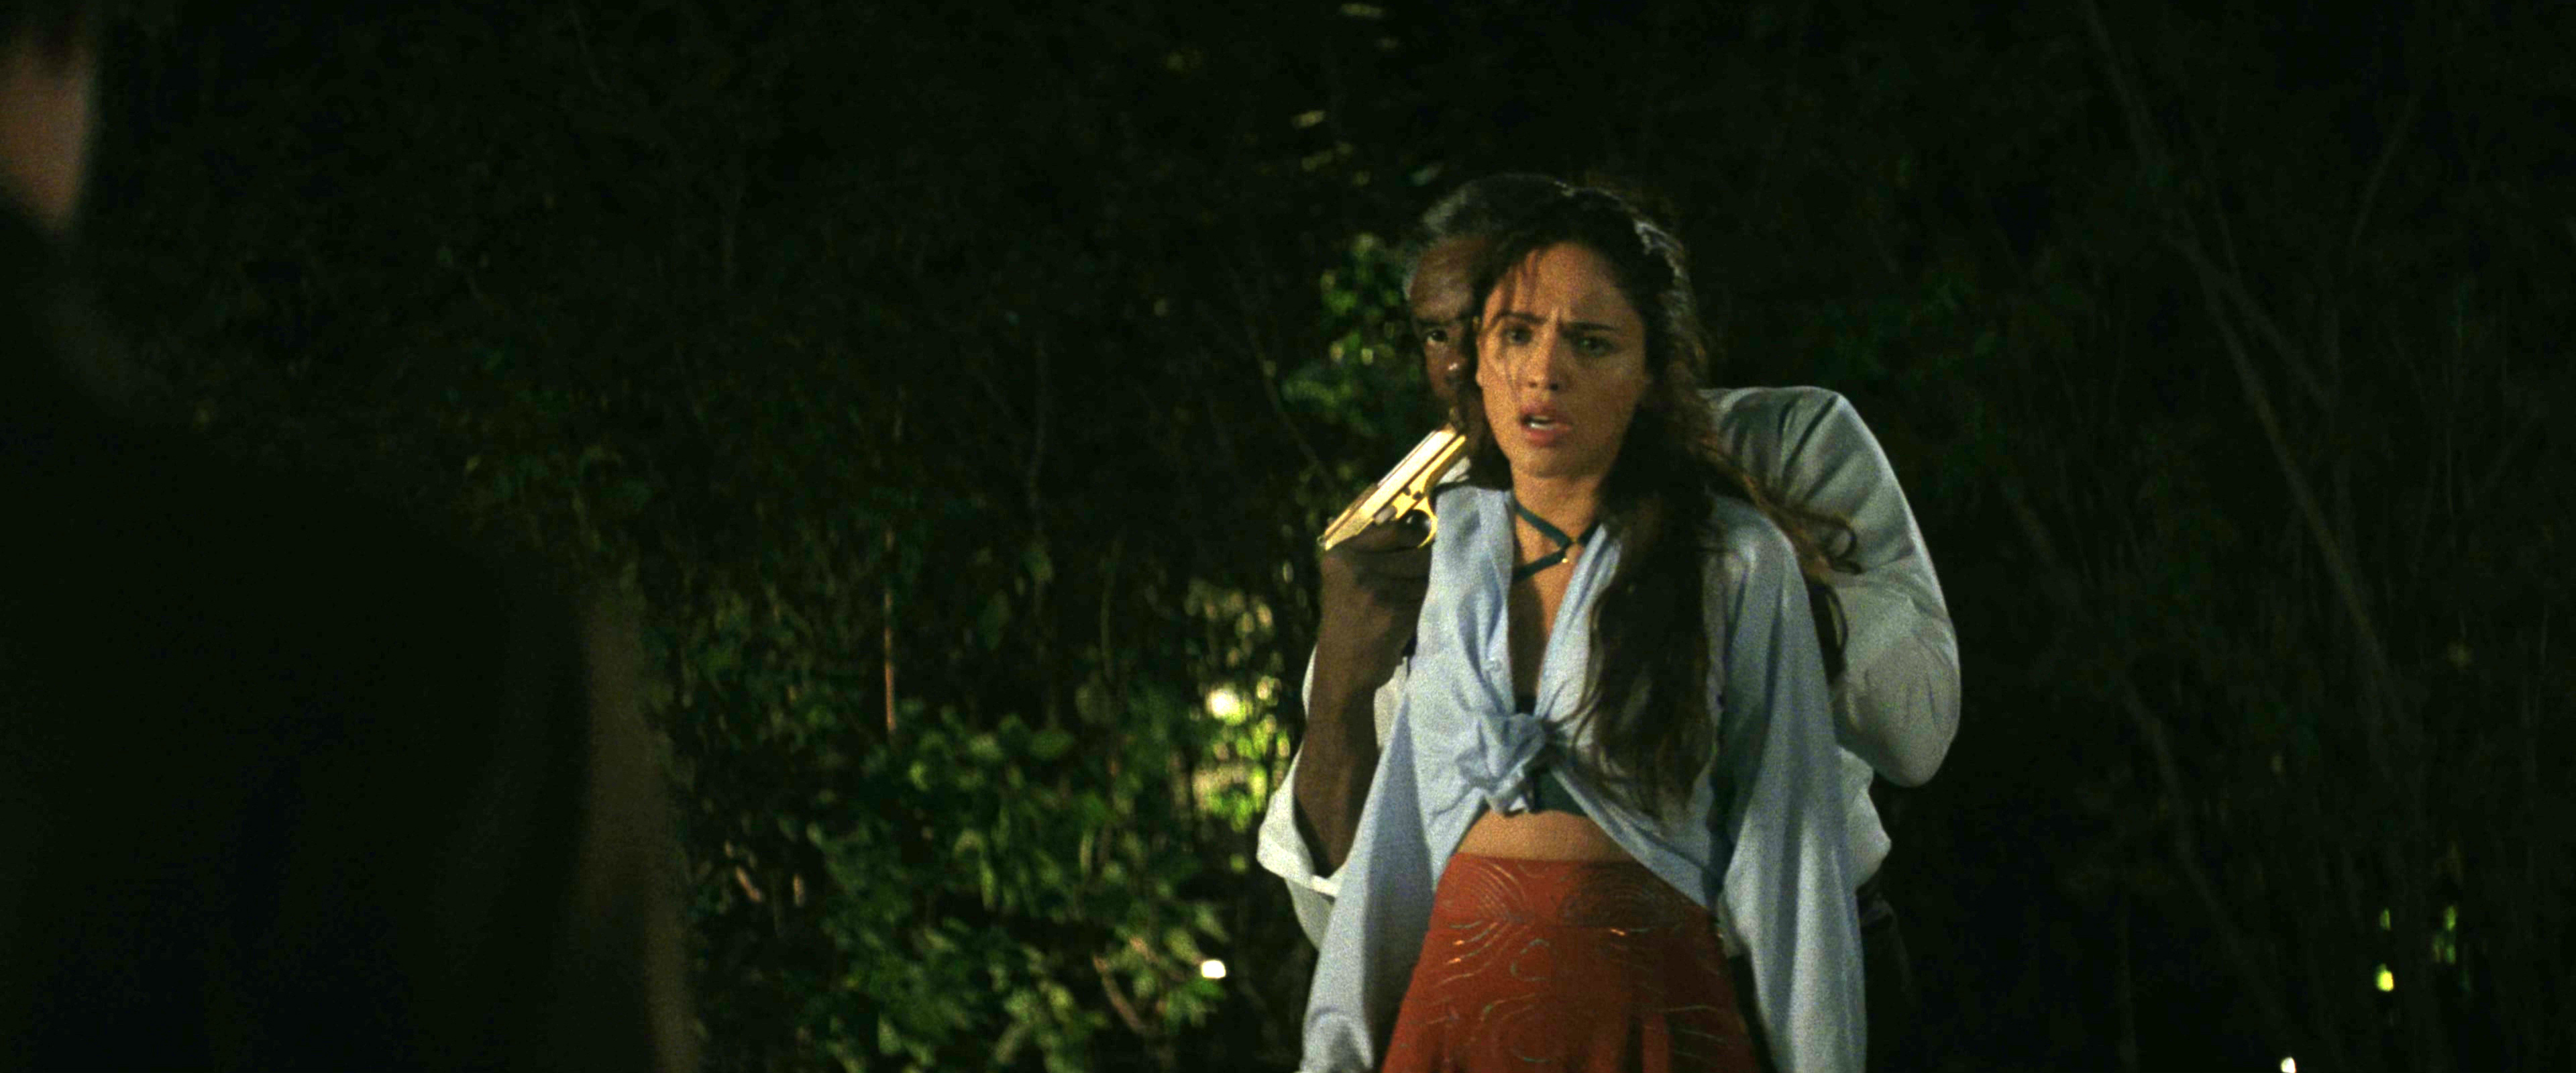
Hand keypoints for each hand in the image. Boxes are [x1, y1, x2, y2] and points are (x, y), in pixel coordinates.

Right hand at [1314, 514, 1432, 695]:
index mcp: (1340, 556)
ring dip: (1424, 588)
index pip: (1394, 530)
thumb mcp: (1345, 581)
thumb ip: (1371, 553)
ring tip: (1404, 603)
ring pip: (1424, 576)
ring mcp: (1374, 590)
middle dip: (1422, 567)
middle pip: (1416, 552)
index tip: (1423, 541)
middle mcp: (1355, 568)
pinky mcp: (1393, 612)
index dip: (1415, 535)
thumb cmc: (1348, 623)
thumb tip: (1417, 525)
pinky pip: (1425, 597)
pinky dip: (1424, 606)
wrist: (1342, 669)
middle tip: (1411, 584)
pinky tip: (1407, 618)